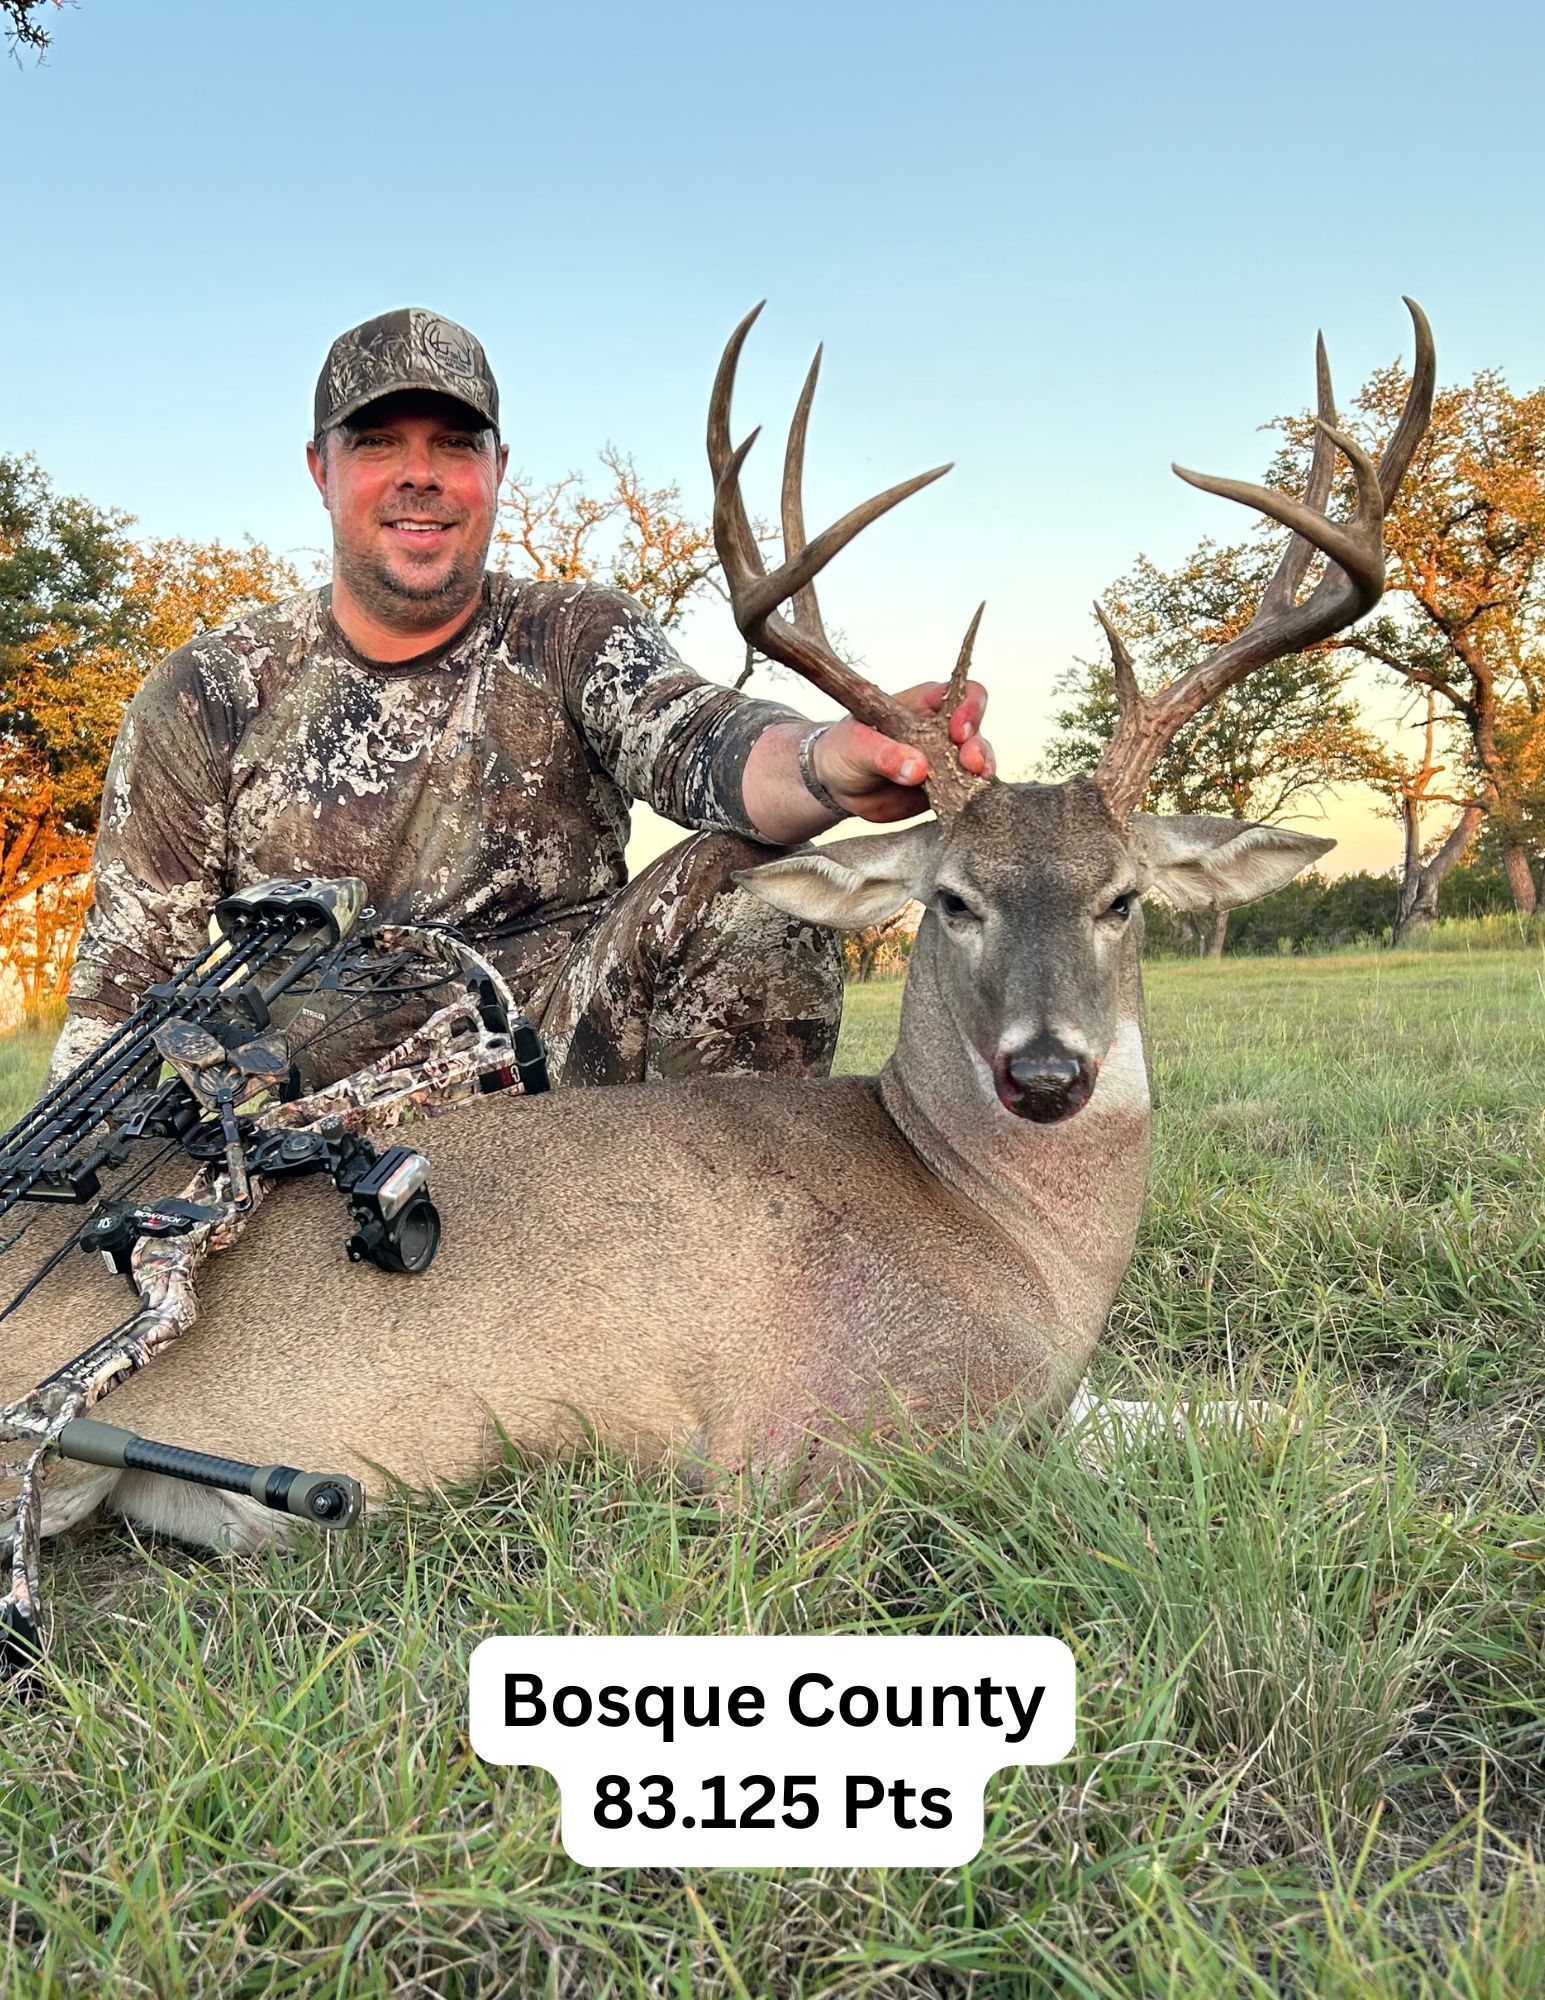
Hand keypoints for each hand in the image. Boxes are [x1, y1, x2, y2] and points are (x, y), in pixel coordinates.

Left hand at [813, 681, 995, 823]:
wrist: (834, 784)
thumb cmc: (844, 749)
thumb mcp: (856, 745)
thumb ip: (884, 754)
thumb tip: (917, 768)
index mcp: (923, 705)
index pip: (962, 694)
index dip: (969, 708)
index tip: (958, 731)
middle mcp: (940, 730)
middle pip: (976, 732)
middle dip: (978, 748)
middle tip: (969, 764)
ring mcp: (944, 761)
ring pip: (976, 764)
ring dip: (978, 774)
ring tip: (972, 783)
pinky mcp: (942, 789)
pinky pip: (962, 793)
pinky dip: (967, 798)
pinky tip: (964, 804)